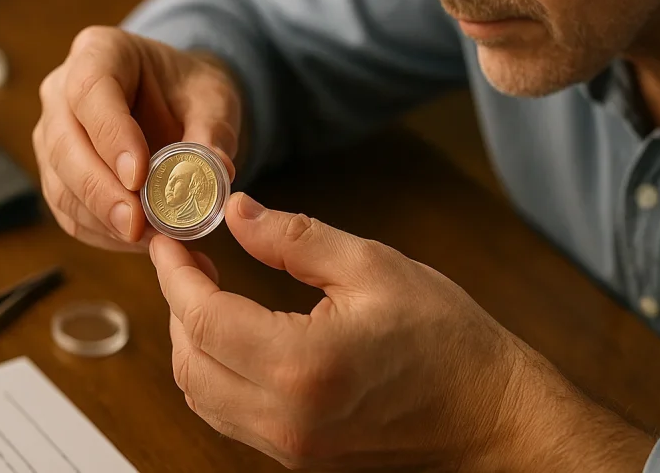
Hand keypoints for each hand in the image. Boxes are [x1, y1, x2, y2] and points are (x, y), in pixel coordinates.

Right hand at [33, 26, 241, 251]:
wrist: (176, 101)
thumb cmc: (190, 91)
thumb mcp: (213, 99)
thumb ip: (213, 131)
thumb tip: (216, 173)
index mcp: (100, 52)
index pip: (91, 90)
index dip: (110, 137)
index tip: (138, 177)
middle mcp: (62, 89)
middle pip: (64, 143)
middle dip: (100, 190)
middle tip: (137, 225)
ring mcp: (52, 132)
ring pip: (60, 182)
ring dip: (101, 218)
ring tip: (148, 238)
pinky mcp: (56, 172)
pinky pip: (67, 209)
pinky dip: (100, 231)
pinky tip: (135, 241)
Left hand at [151, 193, 655, 471]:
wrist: (491, 414)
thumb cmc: (446, 338)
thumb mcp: (372, 266)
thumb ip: (293, 238)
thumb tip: (235, 211)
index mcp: (302, 366)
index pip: (204, 319)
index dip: (176, 273)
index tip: (168, 238)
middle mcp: (284, 419)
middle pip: (189, 361)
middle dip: (177, 303)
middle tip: (187, 256)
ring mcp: (288, 447)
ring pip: (200, 394)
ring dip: (190, 339)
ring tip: (205, 288)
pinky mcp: (297, 456)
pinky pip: (227, 414)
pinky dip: (213, 370)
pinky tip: (231, 332)